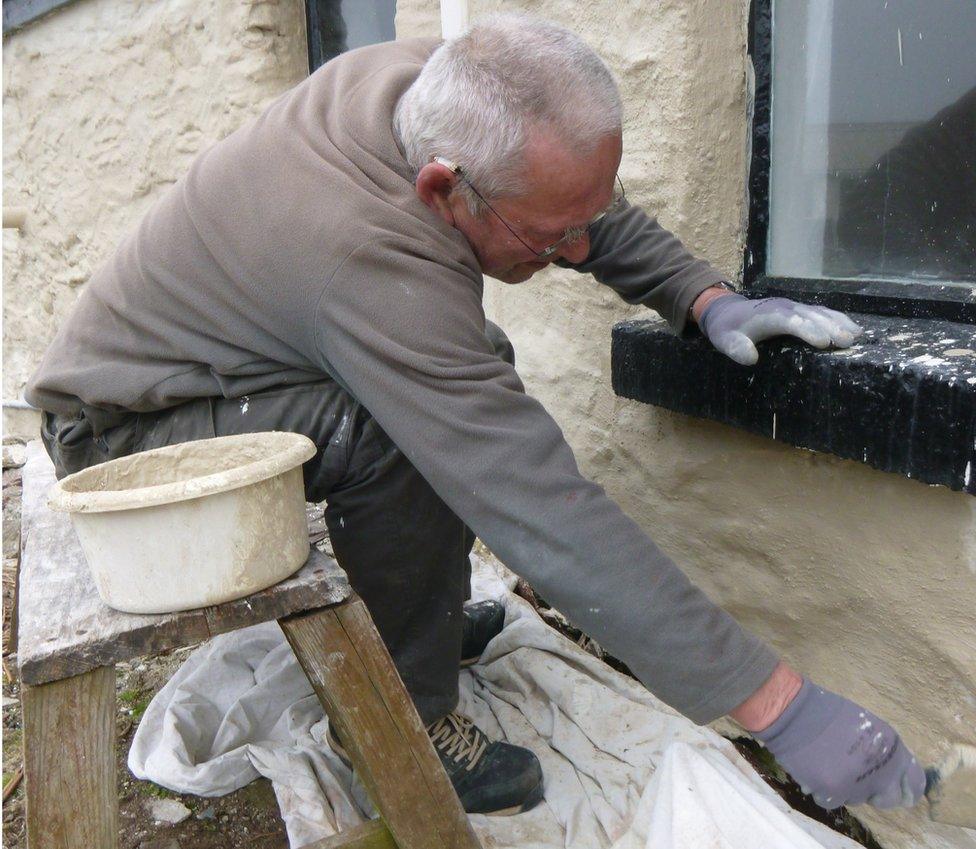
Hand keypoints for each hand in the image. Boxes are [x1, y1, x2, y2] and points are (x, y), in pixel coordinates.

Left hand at [697, 293, 862, 364]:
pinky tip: (854, 329)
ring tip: (857, 336)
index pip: (790, 321)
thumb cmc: (728, 329)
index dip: (807, 330)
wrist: (728, 311)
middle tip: (848, 342)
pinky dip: (839, 319)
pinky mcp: (801, 310)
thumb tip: (750, 358)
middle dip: (830, 327)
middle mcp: (785, 307)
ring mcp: (795, 307)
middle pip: (811, 316)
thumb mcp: (724, 340)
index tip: (823, 342)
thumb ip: (736, 348)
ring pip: (821, 312)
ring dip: (839, 323)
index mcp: (768, 315)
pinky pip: (823, 312)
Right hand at [753, 678, 925, 809]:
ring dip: (846, 789)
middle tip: (857, 780)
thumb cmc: (826, 713)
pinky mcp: (833, 790)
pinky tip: (814, 771)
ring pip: (858, 800)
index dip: (907, 790)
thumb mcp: (866, 725)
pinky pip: (833, 802)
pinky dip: (823, 791)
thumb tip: (893, 775)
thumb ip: (883, 751)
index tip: (900, 793)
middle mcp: (880, 768)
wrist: (792, 712)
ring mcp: (857, 782)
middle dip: (875, 794)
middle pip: (888, 799)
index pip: (915, 782)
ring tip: (828, 765)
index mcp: (892, 748)